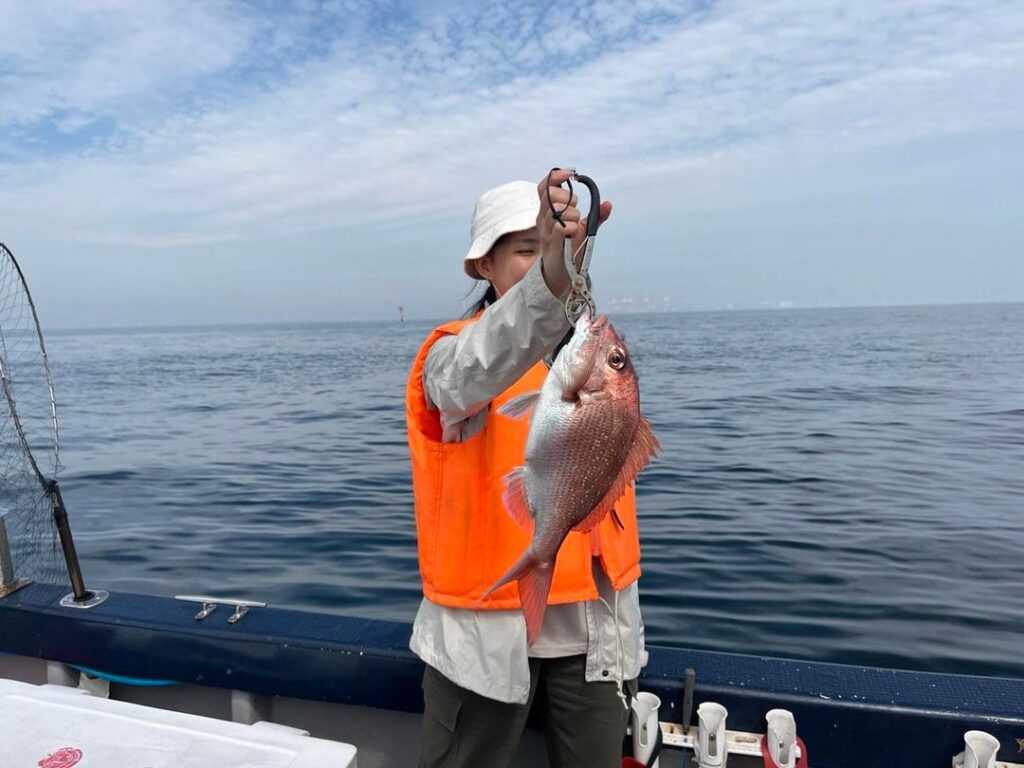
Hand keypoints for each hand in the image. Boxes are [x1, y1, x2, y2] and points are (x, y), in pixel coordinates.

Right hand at [537, 169, 612, 298]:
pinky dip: (572, 227)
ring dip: (573, 214)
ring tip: (575, 225)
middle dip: (568, 198)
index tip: (570, 174)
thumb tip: (608, 204)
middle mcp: (543, 219)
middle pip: (551, 195)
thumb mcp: (584, 228)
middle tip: (575, 209)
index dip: (555, 177)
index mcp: (547, 211)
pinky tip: (574, 233)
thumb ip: (595, 216)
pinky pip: (562, 227)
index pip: (544, 187)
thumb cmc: (570, 248)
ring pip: (557, 210)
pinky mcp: (552, 244)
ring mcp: (546, 231)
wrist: (563, 273)